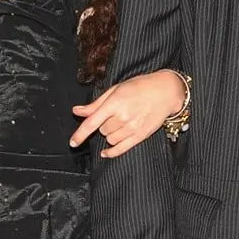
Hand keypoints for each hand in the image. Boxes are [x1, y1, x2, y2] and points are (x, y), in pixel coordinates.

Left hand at [69, 69, 186, 155]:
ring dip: (110, 134)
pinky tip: (106, 152)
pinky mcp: (141, 136)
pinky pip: (122, 148)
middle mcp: (123, 117)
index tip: (72, 143)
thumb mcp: (115, 90)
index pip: (92, 122)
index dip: (80, 134)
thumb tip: (77, 111)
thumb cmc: (139, 87)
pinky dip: (112, 152)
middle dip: (103, 124)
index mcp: (114, 103)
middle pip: (102, 130)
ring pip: (110, 139)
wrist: (165, 92)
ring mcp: (132, 127)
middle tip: (113, 113)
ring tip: (119, 122)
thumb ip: (95, 104)